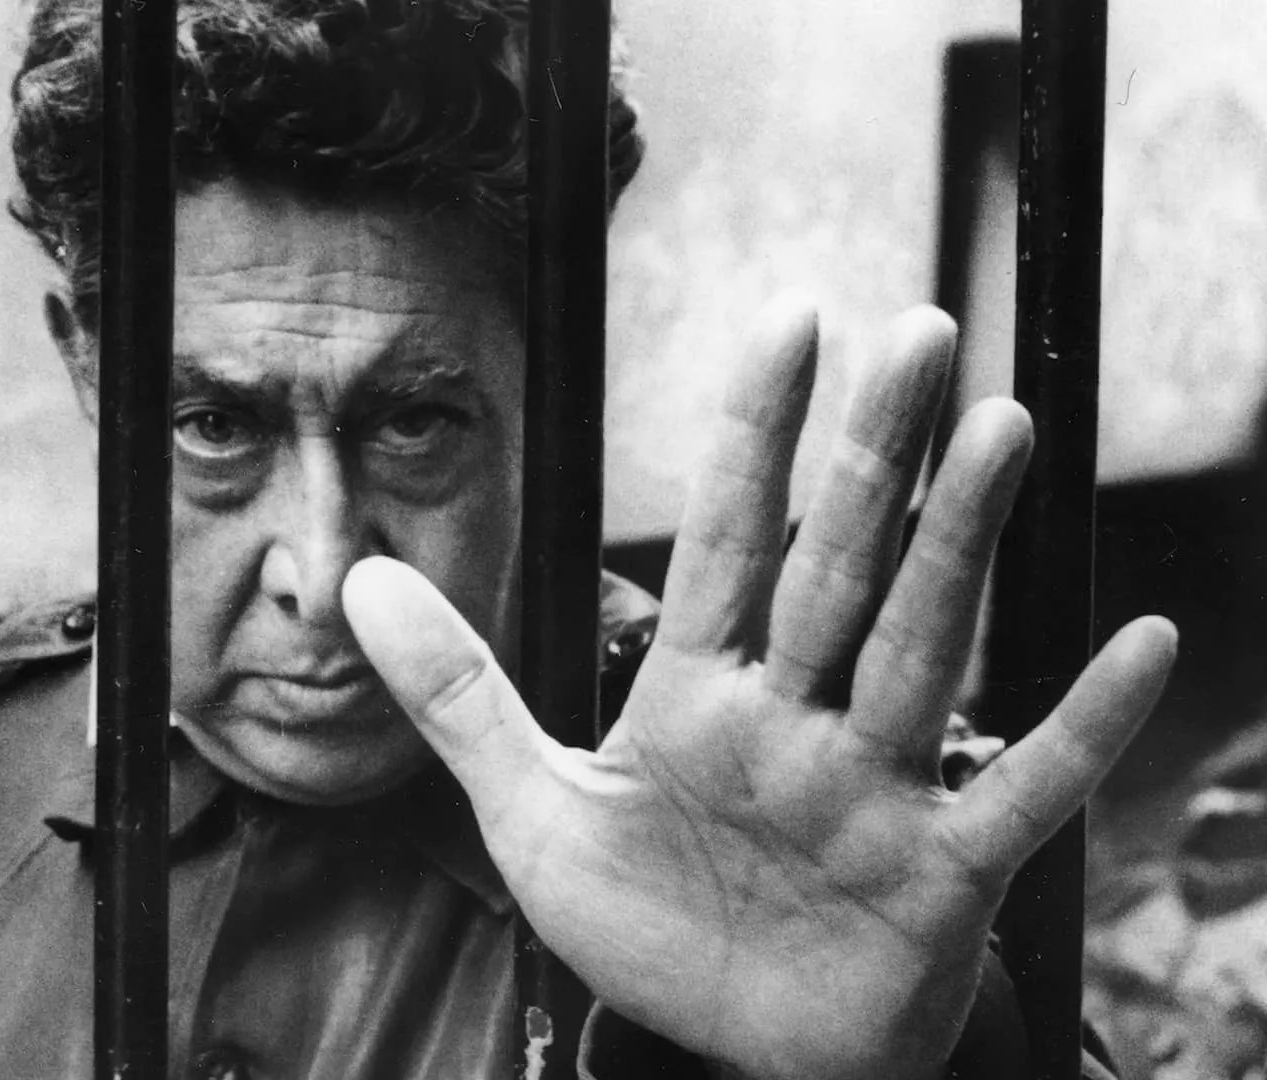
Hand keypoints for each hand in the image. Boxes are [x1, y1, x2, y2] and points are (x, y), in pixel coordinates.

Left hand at [341, 295, 1177, 1079]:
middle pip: (838, 571)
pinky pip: (1024, 792)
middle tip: (915, 330)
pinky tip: (1140, 644)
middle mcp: (796, 723)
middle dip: (870, 458)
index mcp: (699, 697)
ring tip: (999, 428)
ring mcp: (873, 792)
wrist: (729, 1053)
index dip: (753, 438)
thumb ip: (458, 695)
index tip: (790, 320)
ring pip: (923, 651)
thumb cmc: (647, 924)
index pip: (727, 545)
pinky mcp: (940, 873)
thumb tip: (355, 579)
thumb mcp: (532, 811)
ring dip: (959, 546)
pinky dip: (1080, 727)